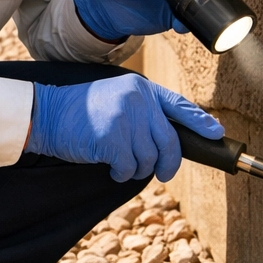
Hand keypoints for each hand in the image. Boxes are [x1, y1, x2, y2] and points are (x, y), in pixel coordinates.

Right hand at [24, 75, 224, 181]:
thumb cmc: (81, 112)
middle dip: (169, 163)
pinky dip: (121, 173)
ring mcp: (125, 119)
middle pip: (169, 142)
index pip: (178, 105)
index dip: (199, 121)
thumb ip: (143, 114)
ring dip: (137, 168)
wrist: (47, 114)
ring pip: (149, 159)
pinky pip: (129, 168)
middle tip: (163, 173)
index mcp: (141, 89)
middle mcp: (137, 101)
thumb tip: (168, 142)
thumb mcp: (116, 101)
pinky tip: (109, 165)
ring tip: (120, 162)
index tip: (216, 133)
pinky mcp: (112, 139)